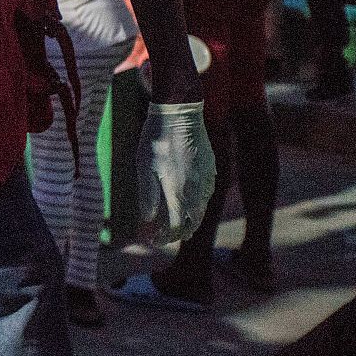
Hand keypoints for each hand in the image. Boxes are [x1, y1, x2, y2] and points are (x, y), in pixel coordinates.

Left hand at [135, 101, 215, 243]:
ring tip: (178, 226)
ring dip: (190, 220)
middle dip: (179, 233)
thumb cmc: (157, 139)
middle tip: (166, 238)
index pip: (175, 227)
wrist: (179, 114)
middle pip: (192, 222)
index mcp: (179, 192)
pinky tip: (190, 203)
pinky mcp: (211, 169)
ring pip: (202, 209)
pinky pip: (207, 194)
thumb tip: (148, 221)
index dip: (164, 238)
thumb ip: (148, 197)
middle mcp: (197, 190)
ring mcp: (207, 179)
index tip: (153, 241)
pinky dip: (198, 204)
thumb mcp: (144, 168)